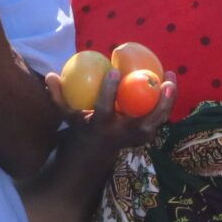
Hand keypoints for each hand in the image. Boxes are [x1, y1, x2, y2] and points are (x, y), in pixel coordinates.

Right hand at [42, 68, 175, 153]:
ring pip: (157, 119)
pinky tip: (169, 82)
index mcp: (101, 126)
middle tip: (159, 78)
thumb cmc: (81, 123)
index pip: (105, 108)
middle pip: (143, 119)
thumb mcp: (67, 114)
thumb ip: (58, 95)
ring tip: (170, 78)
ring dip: (167, 100)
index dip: (109, 91)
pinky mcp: (147, 136)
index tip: (114, 71)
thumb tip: (50, 75)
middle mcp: (122, 133)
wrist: (97, 150)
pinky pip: (160, 117)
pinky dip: (166, 101)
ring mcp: (137, 137)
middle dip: (155, 101)